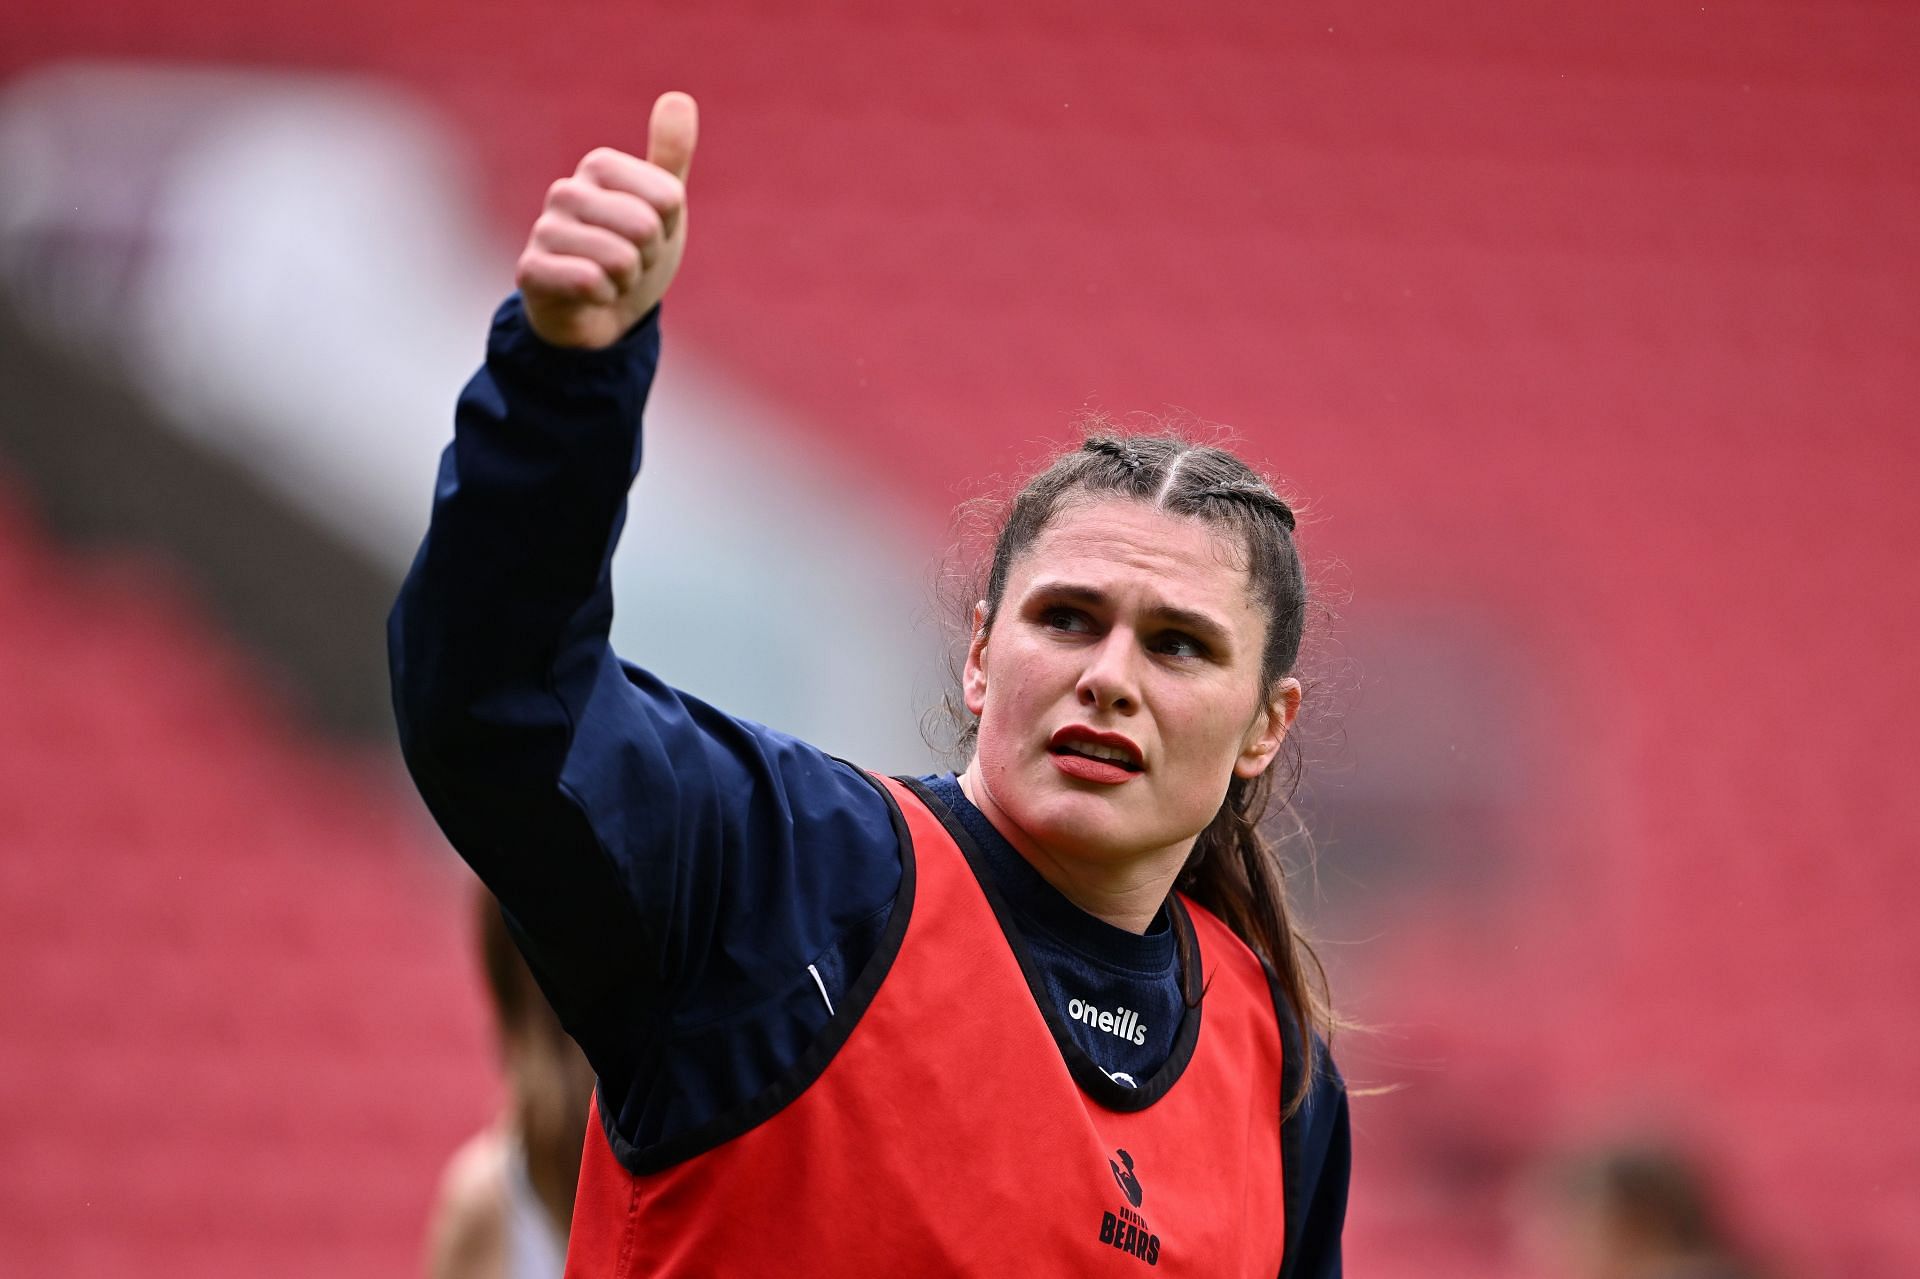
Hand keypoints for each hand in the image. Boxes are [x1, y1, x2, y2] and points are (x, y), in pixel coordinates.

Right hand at [515, 91, 697, 349]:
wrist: (598, 314)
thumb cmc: (630, 253)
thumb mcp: (660, 206)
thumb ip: (670, 156)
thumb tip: (678, 98)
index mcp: (599, 167)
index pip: (667, 197)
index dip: (668, 227)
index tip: (649, 234)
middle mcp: (565, 190)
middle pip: (645, 227)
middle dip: (647, 258)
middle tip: (628, 263)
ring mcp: (544, 230)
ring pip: (620, 259)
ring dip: (626, 282)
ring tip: (608, 279)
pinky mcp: (531, 271)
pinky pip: (589, 282)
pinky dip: (603, 298)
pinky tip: (590, 297)